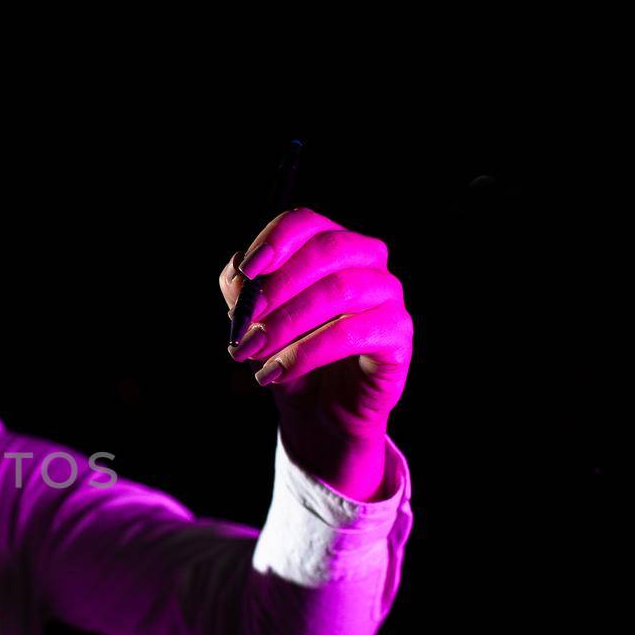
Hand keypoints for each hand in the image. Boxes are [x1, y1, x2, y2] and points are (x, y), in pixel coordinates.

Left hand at [220, 207, 413, 501]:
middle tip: (245, 321)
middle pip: (327, 250)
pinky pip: (353, 333)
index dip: (275, 240)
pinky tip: (276, 372)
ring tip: (253, 352)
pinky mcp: (397, 334)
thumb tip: (237, 273)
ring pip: (340, 290)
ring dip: (287, 322)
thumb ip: (244, 294)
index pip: (306, 222)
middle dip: (278, 286)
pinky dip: (307, 352)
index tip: (247, 271)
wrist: (318, 412)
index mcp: (330, 245)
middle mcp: (366, 261)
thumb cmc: (289, 354)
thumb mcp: (256, 323)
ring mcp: (387, 295)